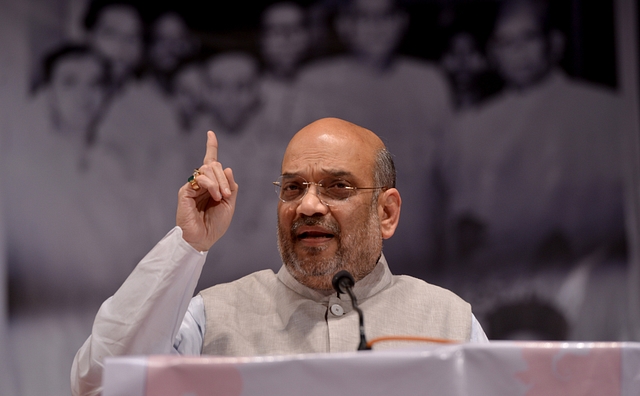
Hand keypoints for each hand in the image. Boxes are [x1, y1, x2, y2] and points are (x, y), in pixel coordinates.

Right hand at [176, 131, 237, 250]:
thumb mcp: (229, 205)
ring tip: (220, 197)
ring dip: (219, 182)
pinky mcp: (186, 191)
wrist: (202, 239)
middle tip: (226, 195)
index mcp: (212, 185)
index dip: (211, 146)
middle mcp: (201, 183)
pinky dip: (211, 185)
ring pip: (207, 170)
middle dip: (224, 178)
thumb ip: (230, 187)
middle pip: (213, 166)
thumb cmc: (215, 225)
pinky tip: (214, 195)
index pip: (211, 162)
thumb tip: (227, 168)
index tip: (210, 133)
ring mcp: (193, 186)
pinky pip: (200, 179)